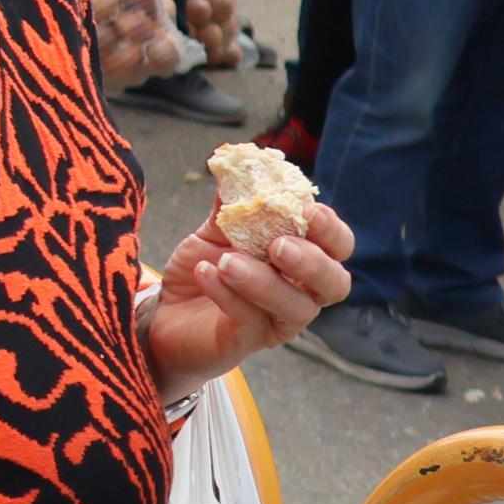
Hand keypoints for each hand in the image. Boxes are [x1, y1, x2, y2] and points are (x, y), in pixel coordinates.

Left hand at [142, 200, 354, 393]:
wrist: (166, 314)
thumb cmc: (205, 268)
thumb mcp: (214, 231)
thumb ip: (230, 203)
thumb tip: (233, 163)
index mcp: (302, 258)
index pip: (337, 246)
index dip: (331, 230)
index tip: (308, 210)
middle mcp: (301, 292)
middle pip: (335, 283)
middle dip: (312, 261)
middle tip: (279, 245)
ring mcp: (278, 320)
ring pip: (297, 307)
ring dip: (265, 281)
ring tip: (226, 261)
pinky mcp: (249, 340)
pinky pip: (250, 319)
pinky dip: (228, 294)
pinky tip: (205, 272)